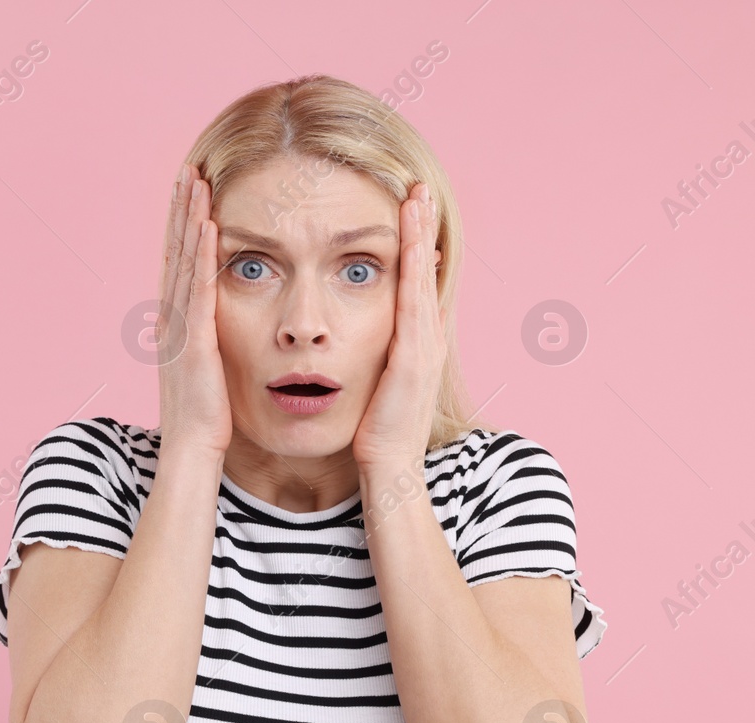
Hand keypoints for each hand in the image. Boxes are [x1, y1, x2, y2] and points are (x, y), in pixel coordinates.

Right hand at [156, 163, 230, 459]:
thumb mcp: (205, 378)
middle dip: (181, 212)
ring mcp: (180, 333)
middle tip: (188, 171)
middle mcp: (172, 324)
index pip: (178, 267)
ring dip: (189, 222)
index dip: (181, 229)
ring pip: (184, 265)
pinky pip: (200, 293)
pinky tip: (210, 228)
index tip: (188, 195)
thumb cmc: (205, 427)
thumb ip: (206, 349)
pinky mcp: (195, 345)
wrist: (190, 458)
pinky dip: (203, 258)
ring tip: (197, 183)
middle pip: (176, 255)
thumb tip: (212, 333)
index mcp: (176, 329)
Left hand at [352, 181, 445, 470]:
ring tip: (417, 198)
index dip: (413, 245)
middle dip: (422, 228)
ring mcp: (425, 347)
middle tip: (418, 187)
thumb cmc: (376, 433)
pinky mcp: (415, 359)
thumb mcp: (375, 384)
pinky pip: (416, 304)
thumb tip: (361, 335)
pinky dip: (416, 271)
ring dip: (422, 237)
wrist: (388, 469)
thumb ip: (373, 356)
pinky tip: (414, 243)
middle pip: (425, 271)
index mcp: (414, 343)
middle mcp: (426, 339)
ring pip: (424, 279)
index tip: (407, 209)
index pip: (414, 283)